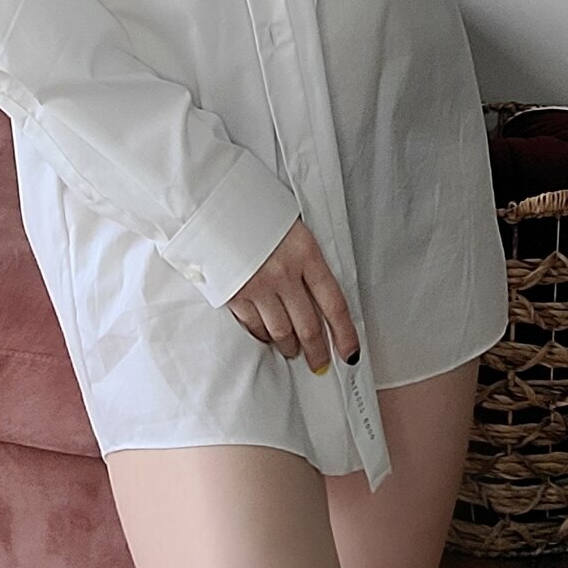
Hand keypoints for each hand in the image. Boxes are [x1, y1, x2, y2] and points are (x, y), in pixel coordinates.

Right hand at [228, 217, 359, 369]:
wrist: (216, 203)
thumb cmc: (259, 211)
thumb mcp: (294, 229)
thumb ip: (307, 261)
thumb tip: (319, 297)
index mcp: (305, 253)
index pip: (334, 303)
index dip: (345, 333)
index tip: (350, 353)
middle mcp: (283, 274)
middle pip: (308, 326)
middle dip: (317, 350)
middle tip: (320, 363)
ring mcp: (257, 286)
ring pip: (281, 332)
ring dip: (289, 347)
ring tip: (293, 351)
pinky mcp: (234, 294)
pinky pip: (254, 326)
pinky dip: (263, 336)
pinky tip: (268, 337)